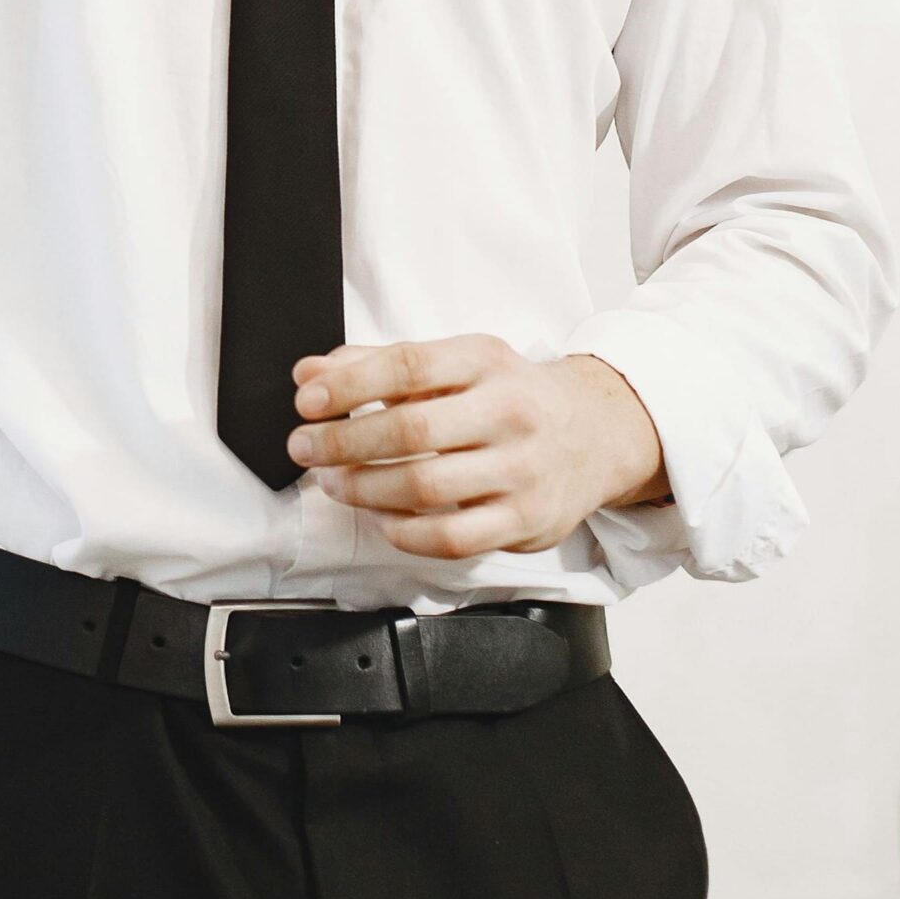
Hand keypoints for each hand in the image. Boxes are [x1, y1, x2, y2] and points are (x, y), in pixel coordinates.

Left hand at [287, 335, 669, 558]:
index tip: (305, 401)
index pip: (407, 366)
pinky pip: (453, 537)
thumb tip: (310, 374)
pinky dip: (406, 531)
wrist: (595, 433)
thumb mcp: (456, 363)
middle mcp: (508, 411)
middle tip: (305, 447)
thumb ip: (379, 365)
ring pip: (425, 487)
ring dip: (364, 488)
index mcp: (485, 360)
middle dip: (343, 441)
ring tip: (335, 482)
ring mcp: (521, 469)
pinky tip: (383, 518)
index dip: (348, 385)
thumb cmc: (511, 395)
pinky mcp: (526, 520)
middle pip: (410, 430)